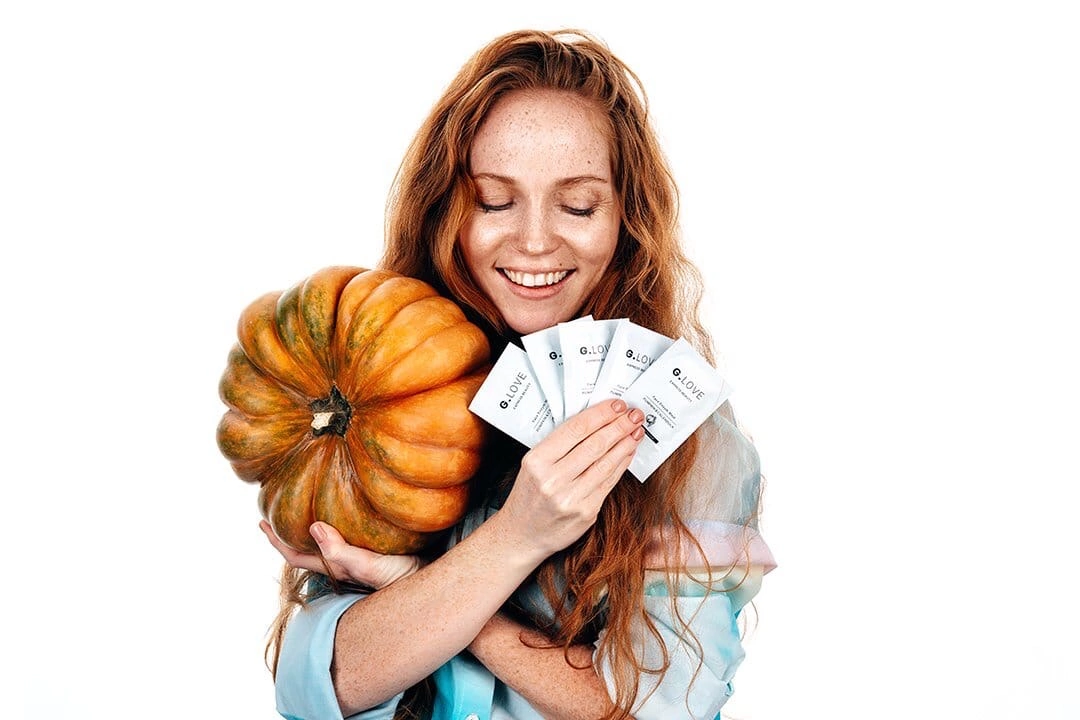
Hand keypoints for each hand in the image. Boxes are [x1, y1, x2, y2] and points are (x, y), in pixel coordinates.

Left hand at [259, 520, 421, 589]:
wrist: (432, 583)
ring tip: (308, 502)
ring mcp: (358, 556)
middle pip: (307, 548)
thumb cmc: (401, 580)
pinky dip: (339, 520)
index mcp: (335, 567)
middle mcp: (343, 562)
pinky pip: (348, 533)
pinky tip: (347, 505)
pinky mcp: (376, 548)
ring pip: (327, 540)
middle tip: (279, 506)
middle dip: (290, 531)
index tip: (261, 522)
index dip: (276, 541)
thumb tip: (313, 527)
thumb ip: (341, 552)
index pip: (296, 556)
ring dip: (313, 525)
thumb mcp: (370, 567)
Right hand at [497, 398, 644, 557]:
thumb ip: (560, 445)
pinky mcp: (586, 513)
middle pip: (595, 444)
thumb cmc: (529, 495)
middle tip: (635, 414)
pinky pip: (609, 482)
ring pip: (606, 463)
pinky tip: (628, 452)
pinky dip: (621, 464)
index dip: (601, 414)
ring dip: (626, 443)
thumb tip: (597, 421)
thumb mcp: (534, 464)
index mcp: (537, 461)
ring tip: (636, 431)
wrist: (522, 535)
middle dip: (619, 426)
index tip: (617, 405)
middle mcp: (553, 479)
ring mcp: (571, 498)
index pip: (576, 429)